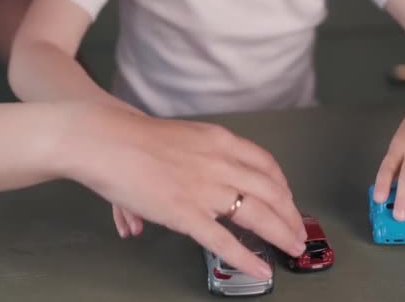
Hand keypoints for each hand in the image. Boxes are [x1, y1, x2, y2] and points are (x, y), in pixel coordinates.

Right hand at [54, 103, 306, 278]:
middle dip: (290, 213)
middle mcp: (221, 163)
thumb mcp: (175, 139)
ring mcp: (206, 190)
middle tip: (298, 228)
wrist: (106, 139)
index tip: (288, 197)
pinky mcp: (187, 214)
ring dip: (282, 233)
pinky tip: (261, 269)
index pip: (265, 163)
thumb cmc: (132, 136)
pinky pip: (225, 241)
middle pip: (271, 190)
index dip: (282, 184)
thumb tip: (191, 183)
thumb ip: (184, 163)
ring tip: (293, 248)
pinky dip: (247, 258)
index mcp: (219, 141)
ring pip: (259, 215)